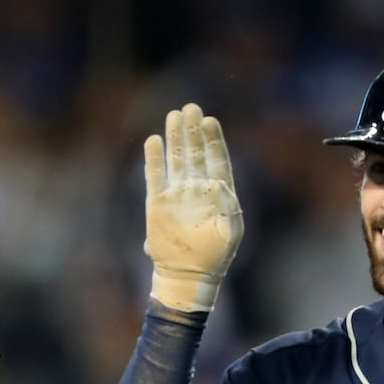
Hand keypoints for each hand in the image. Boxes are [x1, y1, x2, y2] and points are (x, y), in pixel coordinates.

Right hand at [143, 103, 243, 311]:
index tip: (209, 120)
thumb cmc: (215, 256)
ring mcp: (177, 195)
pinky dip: (153, 160)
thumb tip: (219, 183)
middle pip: (195, 153)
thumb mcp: (230, 230)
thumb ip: (228, 206)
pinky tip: (153, 140)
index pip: (216, 159)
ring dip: (175, 138)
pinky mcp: (158, 204)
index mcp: (219, 193)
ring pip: (176, 160)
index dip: (213, 140)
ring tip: (174, 114)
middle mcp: (197, 189)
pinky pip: (154, 177)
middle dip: (193, 131)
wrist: (188, 276)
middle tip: (190, 107)